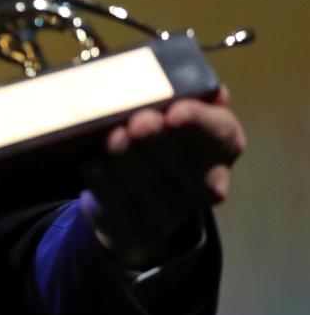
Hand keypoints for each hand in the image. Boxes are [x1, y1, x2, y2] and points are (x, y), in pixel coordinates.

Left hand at [82, 88, 245, 269]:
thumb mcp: (170, 110)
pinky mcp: (135, 223)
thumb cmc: (154, 138)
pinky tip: (92, 162)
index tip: (175, 111)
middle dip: (161, 141)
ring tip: (112, 138)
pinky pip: (120, 204)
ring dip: (131, 160)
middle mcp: (206, 184)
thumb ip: (184, 94)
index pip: (223, 135)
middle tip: (139, 121)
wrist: (135, 194)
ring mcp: (171, 210)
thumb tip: (214, 90)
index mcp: (220, 148)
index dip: (201, 124)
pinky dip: (105, 182)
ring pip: (154, 188)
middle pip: (190, 166)